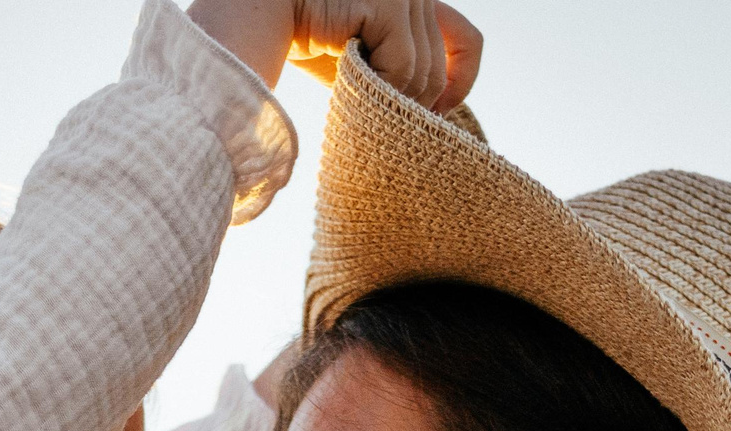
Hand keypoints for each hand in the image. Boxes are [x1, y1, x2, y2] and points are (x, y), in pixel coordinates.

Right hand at [290, 0, 481, 110]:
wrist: (264, 14)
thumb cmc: (307, 36)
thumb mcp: (367, 55)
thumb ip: (400, 66)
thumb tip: (436, 110)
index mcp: (416, 1)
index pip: (467, 41)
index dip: (460, 80)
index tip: (439, 111)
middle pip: (439, 65)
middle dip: (414, 101)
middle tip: (383, 119)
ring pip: (423, 72)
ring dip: (393, 98)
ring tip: (361, 98)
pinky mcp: (387, 5)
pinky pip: (404, 66)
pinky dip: (384, 87)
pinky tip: (355, 85)